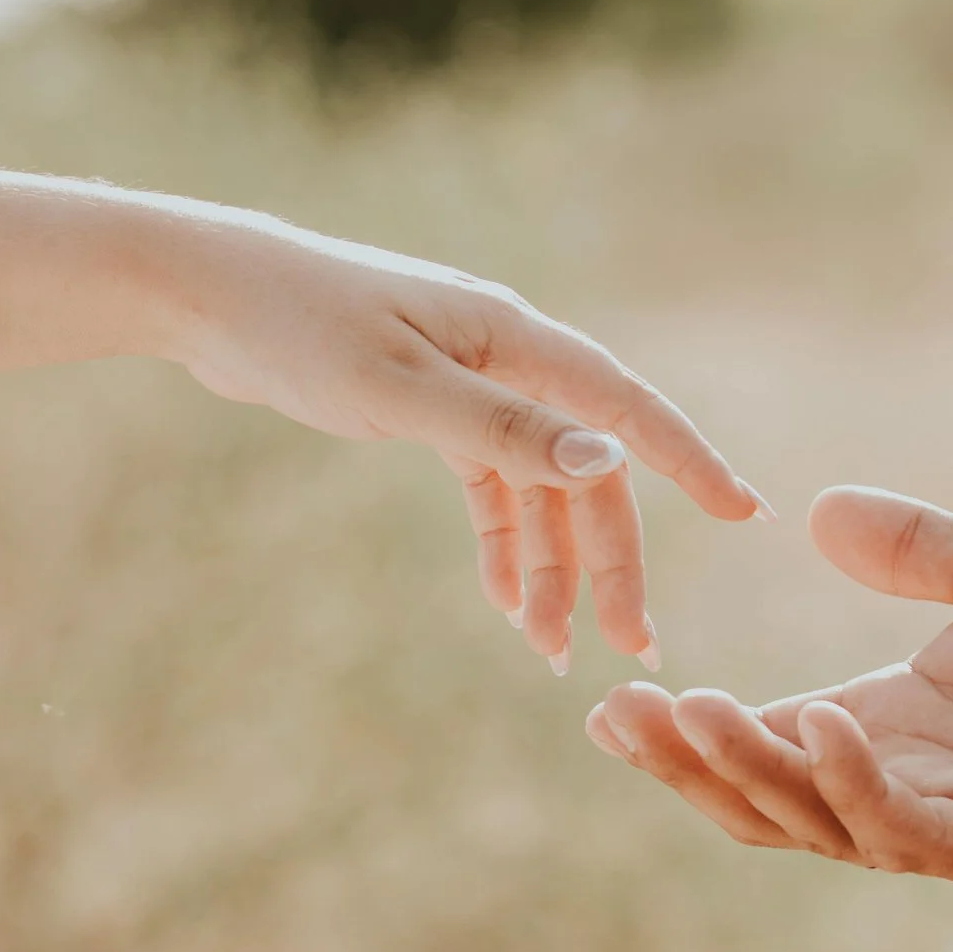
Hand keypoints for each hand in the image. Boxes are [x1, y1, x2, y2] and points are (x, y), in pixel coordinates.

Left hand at [158, 210, 766, 670]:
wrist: (208, 297)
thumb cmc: (298, 327)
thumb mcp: (397, 390)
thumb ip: (502, 430)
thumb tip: (606, 459)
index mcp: (514, 338)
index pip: (624, 406)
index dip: (688, 462)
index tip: (744, 515)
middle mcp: (507, 359)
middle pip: (588, 469)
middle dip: (611, 559)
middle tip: (634, 647)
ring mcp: (473, 387)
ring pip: (541, 490)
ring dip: (553, 569)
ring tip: (557, 654)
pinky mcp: (434, 411)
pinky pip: (494, 489)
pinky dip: (505, 547)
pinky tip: (510, 606)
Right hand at [584, 487, 952, 886]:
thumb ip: (911, 550)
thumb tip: (818, 510)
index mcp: (891, 729)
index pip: (763, 747)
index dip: (689, 735)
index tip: (611, 705)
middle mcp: (906, 786)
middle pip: (767, 800)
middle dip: (691, 765)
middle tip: (624, 717)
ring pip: (817, 821)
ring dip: (749, 771)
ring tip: (690, 711)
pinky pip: (906, 828)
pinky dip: (852, 782)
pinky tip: (817, 720)